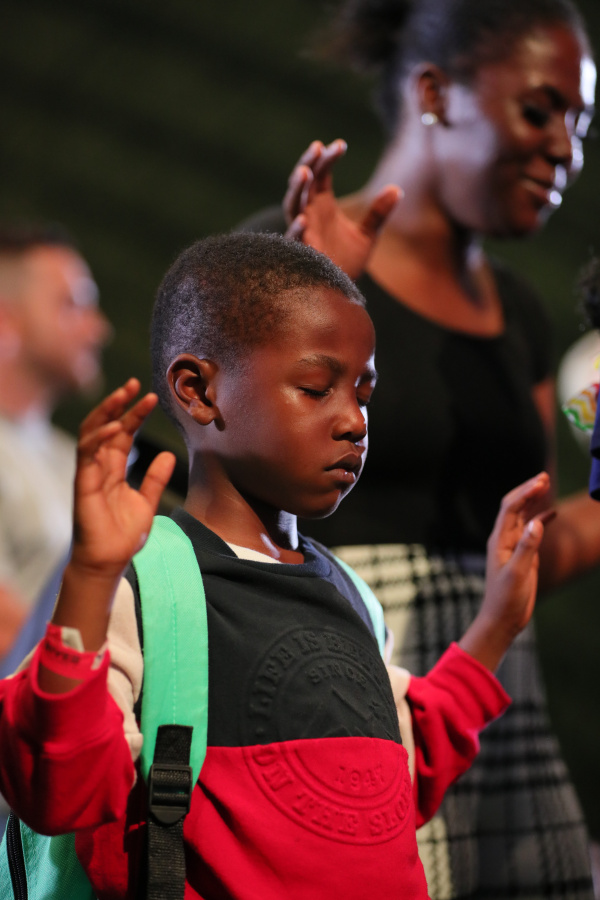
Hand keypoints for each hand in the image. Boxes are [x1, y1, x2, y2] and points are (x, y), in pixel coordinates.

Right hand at [70, 378, 175, 578]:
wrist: (109, 561)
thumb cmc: (123, 535)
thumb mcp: (147, 502)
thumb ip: (156, 479)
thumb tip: (170, 454)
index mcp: (114, 469)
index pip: (124, 433)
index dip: (135, 414)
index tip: (150, 397)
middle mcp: (99, 466)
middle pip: (107, 426)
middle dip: (118, 403)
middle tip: (134, 383)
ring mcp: (89, 473)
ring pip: (92, 432)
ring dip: (107, 411)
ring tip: (124, 394)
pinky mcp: (82, 483)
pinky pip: (87, 453)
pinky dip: (100, 437)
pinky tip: (116, 425)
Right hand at [283, 139, 399, 279]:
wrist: (341, 291)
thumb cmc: (347, 262)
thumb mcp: (367, 235)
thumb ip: (378, 213)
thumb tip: (397, 189)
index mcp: (322, 205)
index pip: (321, 175)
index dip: (327, 158)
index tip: (340, 144)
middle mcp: (309, 214)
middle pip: (303, 183)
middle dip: (308, 165)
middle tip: (317, 147)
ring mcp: (304, 232)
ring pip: (292, 206)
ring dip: (297, 190)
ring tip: (305, 173)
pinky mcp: (302, 253)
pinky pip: (295, 240)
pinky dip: (297, 230)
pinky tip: (302, 219)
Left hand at [459, 472, 553, 670]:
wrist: (503, 619)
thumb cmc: (506, 600)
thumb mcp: (518, 574)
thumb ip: (527, 548)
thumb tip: (537, 522)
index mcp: (500, 541)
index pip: (511, 508)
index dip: (525, 492)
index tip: (541, 481)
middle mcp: (504, 540)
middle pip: (514, 507)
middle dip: (528, 490)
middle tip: (543, 476)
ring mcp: (513, 546)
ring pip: (522, 516)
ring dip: (533, 500)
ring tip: (545, 484)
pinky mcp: (522, 555)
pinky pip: (530, 531)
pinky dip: (540, 519)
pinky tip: (552, 513)